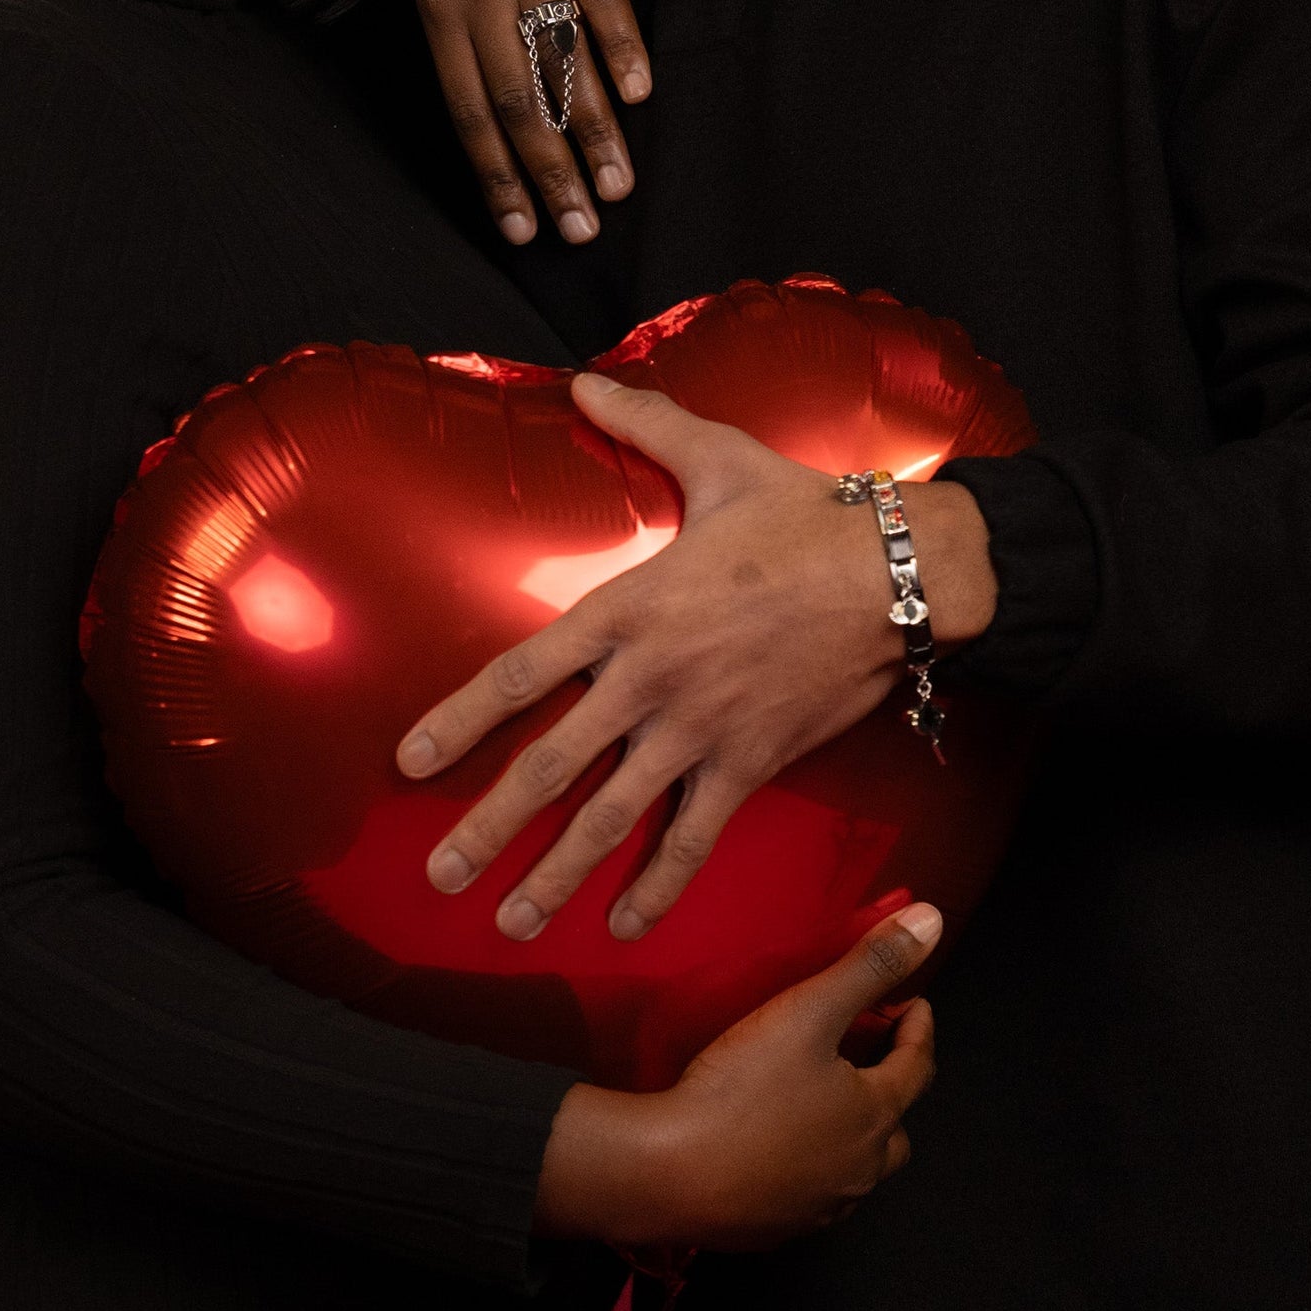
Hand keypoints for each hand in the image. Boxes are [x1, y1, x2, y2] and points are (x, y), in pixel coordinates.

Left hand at [401, 0, 651, 244]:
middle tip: (582, 229)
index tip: (522, 231)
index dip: (496, 175)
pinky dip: (620, 45)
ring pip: (561, 60)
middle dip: (550, 174)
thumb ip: (458, 34)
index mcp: (439, 8)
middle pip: (518, 101)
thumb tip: (495, 111)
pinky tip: (639, 92)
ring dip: (593, 129)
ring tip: (619, 183)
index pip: (469, 111)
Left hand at [401, 375, 991, 940]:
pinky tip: (624, 927)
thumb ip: (644, 426)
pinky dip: (659, 886)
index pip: (520, 676)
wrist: (901, 573)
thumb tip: (583, 383)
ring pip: (612, 816)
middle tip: (440, 874)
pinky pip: (694, 835)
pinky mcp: (751, 760)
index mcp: (628, 608)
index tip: (409, 764)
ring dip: (557, 875)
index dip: (459, 722)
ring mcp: (699, 728)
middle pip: (551, 768)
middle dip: (489, 829)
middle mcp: (650, 678)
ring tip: (512, 923)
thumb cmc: (809, 514)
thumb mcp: (720, 460)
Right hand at [535, 903, 942, 1251]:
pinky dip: (811, 1173)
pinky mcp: (775, 1233)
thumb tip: (933, 921)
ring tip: (824, 1107)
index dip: (918, 1028)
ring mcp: (818, 1208)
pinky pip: (812, 1200)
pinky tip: (782, 1155)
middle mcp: (858, 1170)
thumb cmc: (739, 1089)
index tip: (912, 1003)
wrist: (663, 1174)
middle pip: (896, 1130)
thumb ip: (870, 966)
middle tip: (865, 1061)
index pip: (918, 1066)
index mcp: (875, 1115)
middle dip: (890, 1092)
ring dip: (852, 1139)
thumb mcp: (808, 1011)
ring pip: (856, 1171)